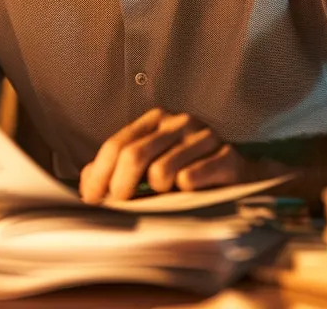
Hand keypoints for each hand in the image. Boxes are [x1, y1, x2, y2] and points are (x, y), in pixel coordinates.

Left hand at [78, 108, 267, 202]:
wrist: (241, 178)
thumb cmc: (189, 173)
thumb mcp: (150, 165)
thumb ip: (117, 169)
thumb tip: (85, 182)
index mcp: (156, 121)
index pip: (116, 144)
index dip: (99, 175)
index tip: (91, 200)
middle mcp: (179, 122)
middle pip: (134, 156)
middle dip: (121, 188)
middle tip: (121, 206)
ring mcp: (204, 136)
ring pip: (162, 172)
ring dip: (159, 192)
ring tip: (168, 194)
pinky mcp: (227, 156)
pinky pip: (191, 179)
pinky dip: (185, 192)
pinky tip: (191, 192)